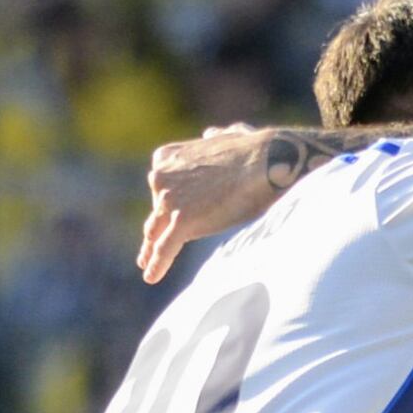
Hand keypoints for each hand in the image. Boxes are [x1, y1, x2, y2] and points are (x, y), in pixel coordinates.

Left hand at [139, 122, 290, 281]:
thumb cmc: (256, 148)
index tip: (164, 219)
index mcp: (166, 158)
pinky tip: (151, 277)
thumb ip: (217, 138)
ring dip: (151, 251)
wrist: (265, 160)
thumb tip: (211, 134)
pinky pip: (165, 247)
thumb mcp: (230, 135)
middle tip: (146, 249)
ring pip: (157, 233)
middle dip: (154, 230)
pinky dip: (158, 264)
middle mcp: (160, 178)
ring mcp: (169, 200)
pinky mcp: (182, 221)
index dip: (166, 206)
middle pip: (156, 212)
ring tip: (147, 266)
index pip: (162, 189)